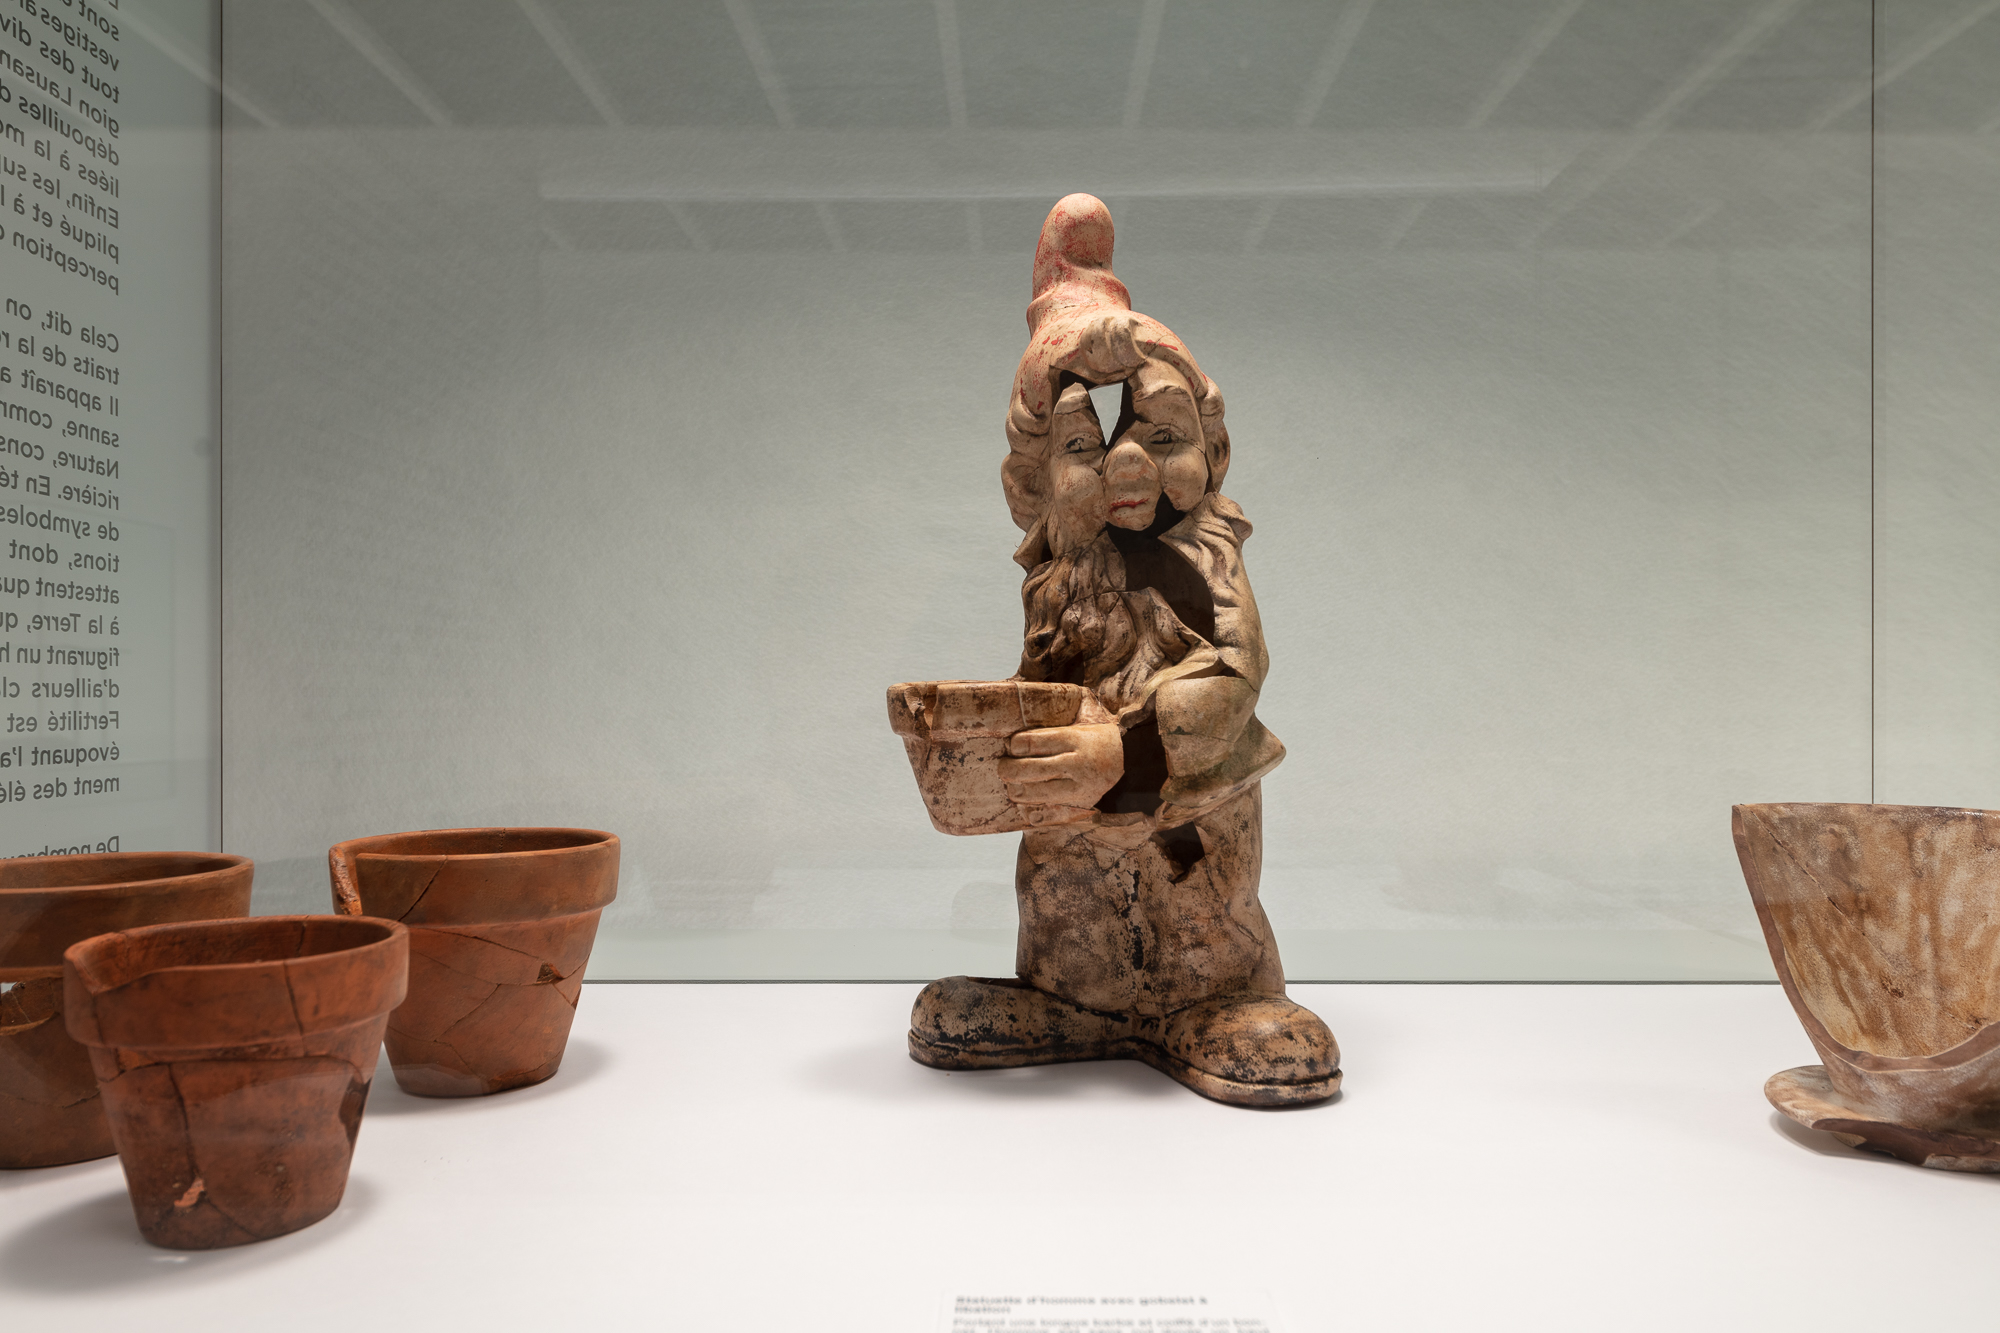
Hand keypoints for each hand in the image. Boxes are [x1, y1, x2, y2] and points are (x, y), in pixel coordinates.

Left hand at [998, 722, 1122, 812]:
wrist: (1131, 760)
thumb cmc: (1096, 740)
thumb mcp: (1076, 728)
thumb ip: (1046, 735)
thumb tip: (1012, 744)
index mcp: (1074, 739)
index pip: (1033, 742)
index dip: (1015, 745)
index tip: (1010, 746)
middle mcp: (1076, 763)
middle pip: (1031, 769)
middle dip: (1009, 769)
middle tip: (1002, 767)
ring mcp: (1079, 786)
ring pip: (1037, 792)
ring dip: (1017, 790)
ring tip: (1011, 786)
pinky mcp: (1081, 803)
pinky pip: (1051, 810)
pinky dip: (1033, 809)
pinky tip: (1024, 804)